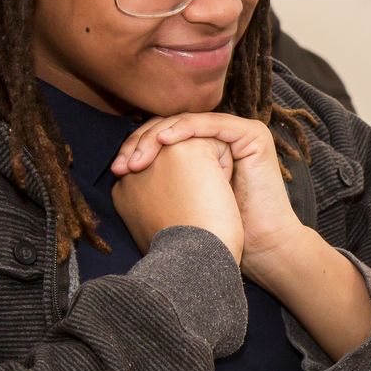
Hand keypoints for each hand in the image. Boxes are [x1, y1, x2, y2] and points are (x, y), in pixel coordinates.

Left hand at [114, 114, 303, 276]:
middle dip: (143, 142)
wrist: (253, 247)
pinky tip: (164, 141)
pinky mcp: (252, 134)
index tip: (116, 170)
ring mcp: (238, 134)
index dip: (137, 148)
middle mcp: (219, 139)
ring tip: (138, 157)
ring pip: (189, 123)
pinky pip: (212, 124)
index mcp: (202, 151)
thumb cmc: (214, 232)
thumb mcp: (175, 198)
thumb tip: (117, 170)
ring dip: (158, 136)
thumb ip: (155, 179)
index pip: (164, 137)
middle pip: (173, 127)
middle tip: (123, 164)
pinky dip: (186, 129)